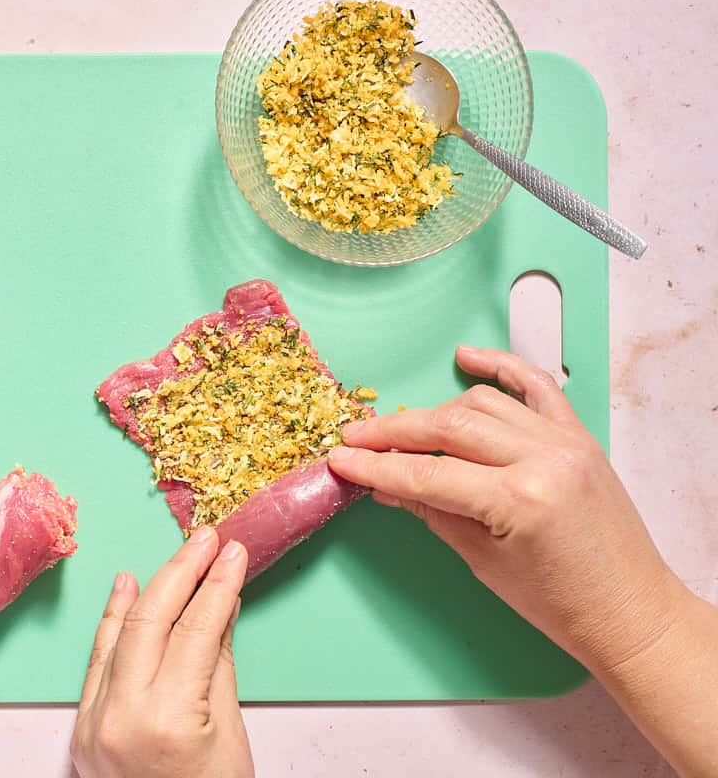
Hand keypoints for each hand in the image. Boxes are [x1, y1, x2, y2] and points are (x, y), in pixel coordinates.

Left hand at [70, 527, 253, 777]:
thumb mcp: (228, 737)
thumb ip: (218, 667)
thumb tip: (219, 609)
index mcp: (167, 720)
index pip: (196, 631)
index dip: (218, 587)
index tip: (233, 555)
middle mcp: (121, 717)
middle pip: (153, 621)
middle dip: (183, 573)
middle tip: (208, 540)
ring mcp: (94, 724)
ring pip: (120, 634)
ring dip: (149, 589)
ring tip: (178, 553)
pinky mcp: (82, 729)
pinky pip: (98, 662)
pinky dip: (113, 623)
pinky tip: (127, 588)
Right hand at [327, 346, 687, 675]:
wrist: (628, 611)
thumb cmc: (557, 603)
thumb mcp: (482, 561)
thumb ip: (433, 512)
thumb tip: (386, 485)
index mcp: (517, 499)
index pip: (426, 473)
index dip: (376, 466)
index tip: (341, 459)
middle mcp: (542, 458)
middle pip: (448, 428)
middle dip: (393, 432)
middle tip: (354, 437)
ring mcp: (564, 441)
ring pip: (482, 404)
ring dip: (435, 412)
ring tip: (401, 428)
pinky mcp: (579, 436)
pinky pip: (537, 386)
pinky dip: (501, 367)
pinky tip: (467, 358)